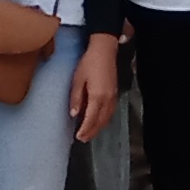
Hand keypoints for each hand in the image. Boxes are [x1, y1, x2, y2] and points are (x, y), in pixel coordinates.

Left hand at [68, 29, 119, 143]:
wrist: (104, 50)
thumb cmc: (89, 63)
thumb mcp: (77, 79)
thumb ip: (76, 98)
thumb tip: (73, 114)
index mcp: (97, 96)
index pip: (91, 119)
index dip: (85, 129)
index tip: (78, 136)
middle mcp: (107, 99)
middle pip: (100, 121)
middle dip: (92, 132)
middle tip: (83, 139)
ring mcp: (113, 96)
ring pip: (107, 118)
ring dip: (98, 127)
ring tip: (89, 133)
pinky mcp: (115, 93)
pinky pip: (110, 112)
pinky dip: (104, 119)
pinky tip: (98, 120)